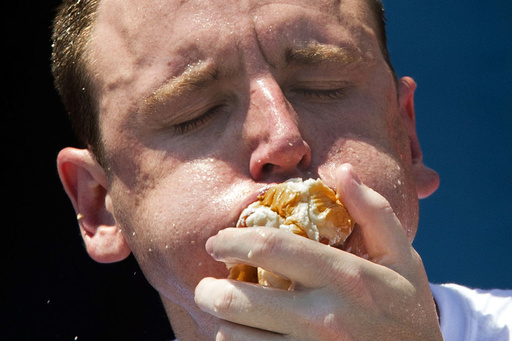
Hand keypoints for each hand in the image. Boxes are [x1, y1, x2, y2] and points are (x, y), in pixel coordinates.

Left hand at [195, 164, 441, 339]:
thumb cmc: (407, 310)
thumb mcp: (402, 257)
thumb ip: (373, 211)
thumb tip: (340, 170)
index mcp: (346, 277)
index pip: (271, 248)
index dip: (232, 241)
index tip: (216, 243)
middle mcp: (324, 318)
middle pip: (239, 301)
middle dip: (209, 291)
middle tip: (206, 286)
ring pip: (237, 339)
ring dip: (221, 325)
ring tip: (225, 316)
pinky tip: (241, 338)